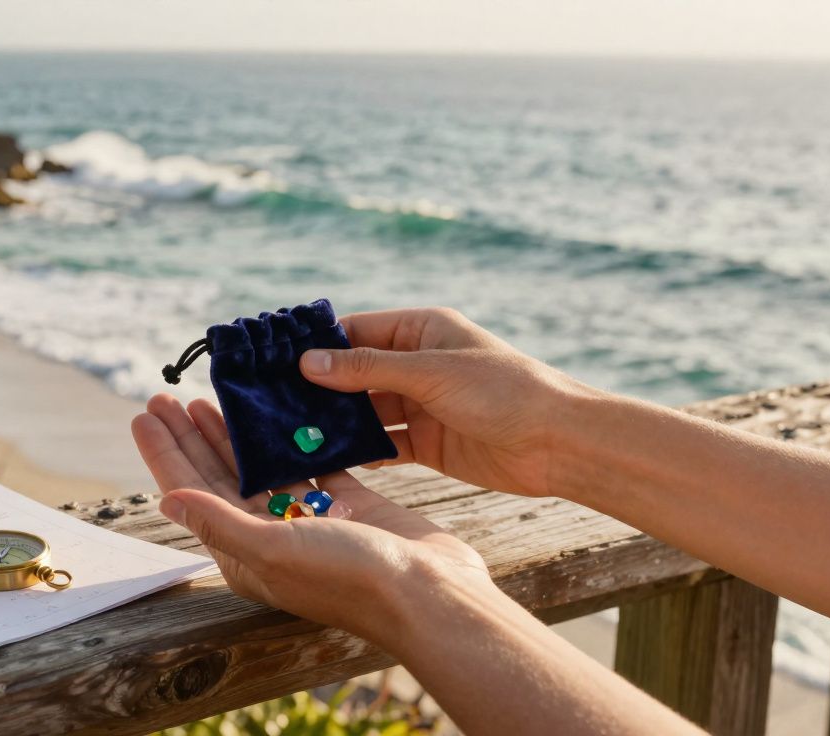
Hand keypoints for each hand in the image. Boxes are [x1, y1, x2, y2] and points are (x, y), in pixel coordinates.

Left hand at [131, 394, 493, 646]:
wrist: (430, 593)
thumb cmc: (349, 577)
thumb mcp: (274, 549)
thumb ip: (219, 521)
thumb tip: (165, 501)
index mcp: (245, 554)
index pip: (192, 495)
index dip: (166, 454)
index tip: (144, 415)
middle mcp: (272, 538)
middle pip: (218, 478)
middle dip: (191, 438)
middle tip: (166, 397)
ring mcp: (311, 520)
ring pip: (260, 468)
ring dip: (234, 436)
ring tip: (207, 400)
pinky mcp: (348, 505)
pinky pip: (309, 464)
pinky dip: (291, 437)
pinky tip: (276, 410)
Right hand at [300, 307, 591, 496]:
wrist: (557, 443)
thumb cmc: (502, 391)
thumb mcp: (430, 371)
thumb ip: (368, 368)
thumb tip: (309, 362)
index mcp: (422, 330)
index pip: (357, 332)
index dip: (318, 345)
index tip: (274, 361)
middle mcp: (418, 364)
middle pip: (355, 373)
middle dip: (318, 388)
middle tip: (271, 403)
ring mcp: (421, 405)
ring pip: (365, 410)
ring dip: (335, 422)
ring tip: (291, 433)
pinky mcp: (427, 443)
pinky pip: (382, 444)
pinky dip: (358, 450)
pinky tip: (326, 459)